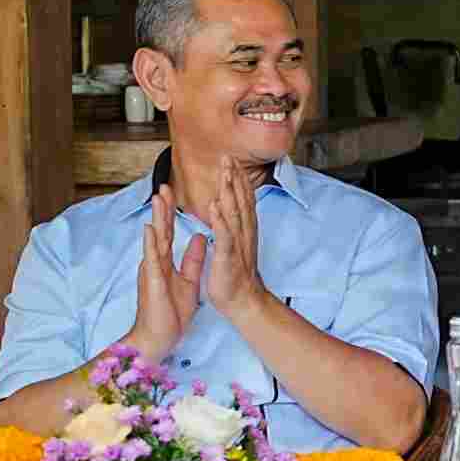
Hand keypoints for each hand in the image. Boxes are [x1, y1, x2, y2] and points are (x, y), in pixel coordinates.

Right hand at [128, 187, 205, 359]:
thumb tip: (200, 237)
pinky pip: (152, 260)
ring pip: (154, 239)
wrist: (159, 337)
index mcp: (164, 262)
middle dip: (162, 208)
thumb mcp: (189, 280)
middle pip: (160, 230)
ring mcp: (151, 270)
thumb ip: (193, 258)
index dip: (171, 213)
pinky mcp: (150, 281)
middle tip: (164, 185)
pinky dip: (151, 243)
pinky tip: (151, 228)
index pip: (168, 232)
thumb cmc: (171, 312)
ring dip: (156, 217)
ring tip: (158, 197)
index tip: (174, 192)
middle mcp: (155, 262)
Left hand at [202, 161, 269, 322]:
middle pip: (240, 201)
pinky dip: (220, 221)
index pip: (241, 201)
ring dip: (230, 193)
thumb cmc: (236, 276)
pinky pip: (224, 236)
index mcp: (242, 231)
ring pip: (234, 214)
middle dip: (234, 179)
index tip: (231, 162)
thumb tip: (226, 211)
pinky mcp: (228, 257)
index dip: (237, 180)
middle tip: (228, 158)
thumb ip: (231, 227)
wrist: (243, 301)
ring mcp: (237, 245)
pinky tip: (215, 206)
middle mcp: (244, 234)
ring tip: (225, 174)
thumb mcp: (234, 245)